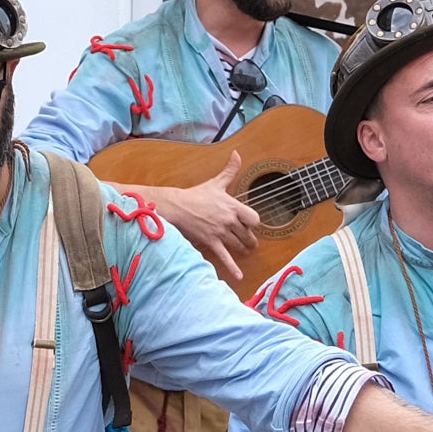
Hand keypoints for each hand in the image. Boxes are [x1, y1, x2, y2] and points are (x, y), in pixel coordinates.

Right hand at [142, 157, 261, 283]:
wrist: (177, 207)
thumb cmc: (196, 195)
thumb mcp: (216, 182)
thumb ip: (230, 170)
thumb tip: (237, 154)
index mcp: (233, 206)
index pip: (255, 219)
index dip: (254, 223)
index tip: (250, 224)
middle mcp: (229, 220)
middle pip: (248, 235)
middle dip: (249, 238)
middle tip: (248, 240)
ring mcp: (221, 232)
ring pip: (239, 245)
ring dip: (242, 248)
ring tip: (244, 249)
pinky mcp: (211, 242)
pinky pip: (225, 257)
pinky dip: (233, 268)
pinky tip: (240, 277)